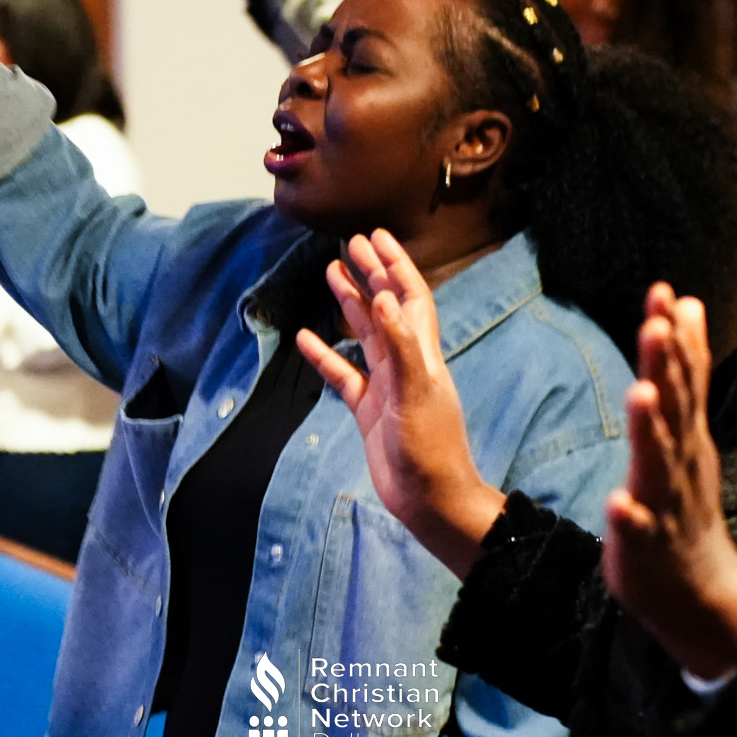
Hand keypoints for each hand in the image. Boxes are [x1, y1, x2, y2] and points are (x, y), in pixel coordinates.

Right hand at [296, 229, 505, 576]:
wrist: (430, 501)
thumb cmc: (430, 450)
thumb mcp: (416, 394)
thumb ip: (401, 346)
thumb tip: (386, 297)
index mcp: (422, 353)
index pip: (410, 295)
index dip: (395, 264)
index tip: (375, 235)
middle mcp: (405, 362)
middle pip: (386, 306)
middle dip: (371, 273)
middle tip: (349, 244)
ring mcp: (386, 384)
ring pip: (365, 334)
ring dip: (350, 304)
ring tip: (331, 274)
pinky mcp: (369, 409)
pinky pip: (343, 373)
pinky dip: (325, 355)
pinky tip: (306, 338)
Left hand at [602, 283, 736, 679]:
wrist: (701, 590)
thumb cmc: (684, 500)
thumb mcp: (688, 429)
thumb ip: (686, 369)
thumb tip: (688, 303)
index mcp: (686, 434)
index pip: (682, 377)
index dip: (673, 336)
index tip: (662, 291)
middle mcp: (681, 462)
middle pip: (673, 410)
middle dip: (665, 367)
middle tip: (655, 325)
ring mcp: (666, 505)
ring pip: (658, 463)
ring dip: (651, 429)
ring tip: (640, 393)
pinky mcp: (647, 547)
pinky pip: (637, 530)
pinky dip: (630, 516)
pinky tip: (617, 502)